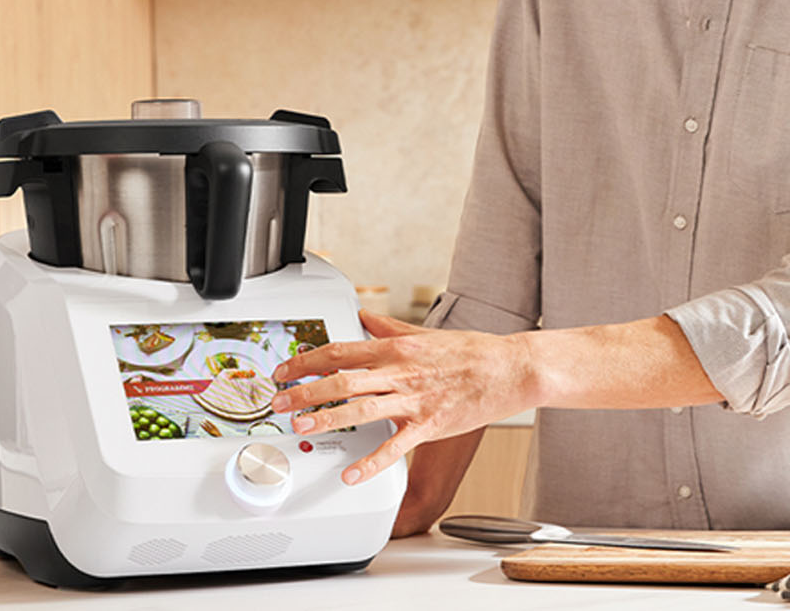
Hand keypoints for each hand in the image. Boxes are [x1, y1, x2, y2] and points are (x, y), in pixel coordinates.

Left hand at [272, 313, 534, 485]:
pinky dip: (372, 462)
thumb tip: (362, 315)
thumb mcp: (424, 333)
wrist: (511, 369)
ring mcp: (414, 399)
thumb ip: (388, 325)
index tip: (284, 369)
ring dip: (327, 418)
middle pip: (342, 379)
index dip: (306, 360)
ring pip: (361, 409)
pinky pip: (396, 446)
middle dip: (304, 391)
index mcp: (396, 348)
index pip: (340, 351)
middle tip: (278, 402)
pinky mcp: (430, 425)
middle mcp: (400, 371)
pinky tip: (352, 474)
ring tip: (301, 427)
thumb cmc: (471, 352)